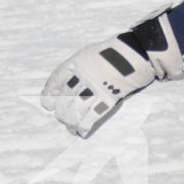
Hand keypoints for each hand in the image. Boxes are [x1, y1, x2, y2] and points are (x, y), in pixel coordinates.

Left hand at [41, 11, 183, 137]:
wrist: (136, 54)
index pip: (56, 80)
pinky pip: (93, 116)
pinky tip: (81, 132)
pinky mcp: (109, 99)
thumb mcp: (87, 53)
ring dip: (70, 120)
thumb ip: (74, 67)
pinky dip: (85, 125)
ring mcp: (96, 89)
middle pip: (65, 98)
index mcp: (77, 63)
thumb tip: (62, 85)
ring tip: (69, 126)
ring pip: (76, 109)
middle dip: (60, 110)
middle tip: (60, 116)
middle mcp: (84, 77)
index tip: (47, 102)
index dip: (50, 93)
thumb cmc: (112, 52)